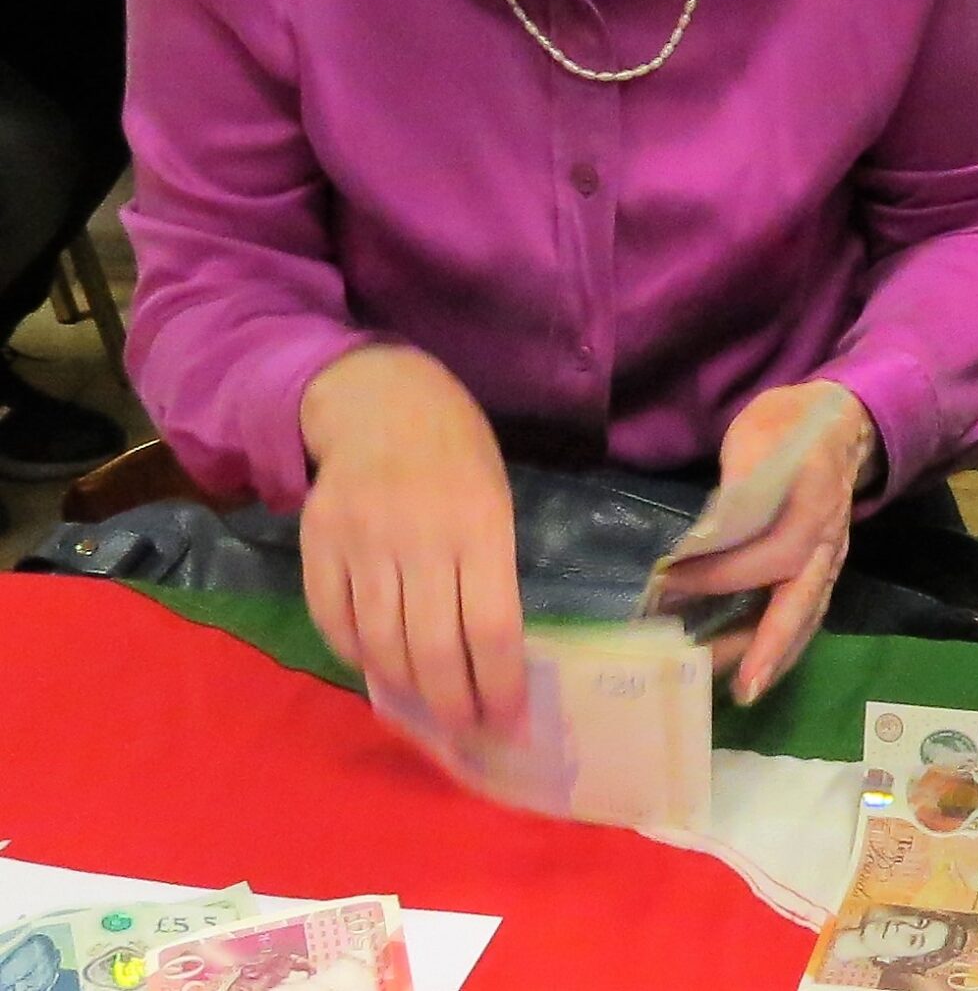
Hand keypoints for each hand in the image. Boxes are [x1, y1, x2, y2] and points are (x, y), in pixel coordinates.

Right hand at [298, 344, 526, 738]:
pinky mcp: (317, 544)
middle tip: (466, 729)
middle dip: (453, 704)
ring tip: (426, 707)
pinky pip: (333, 621)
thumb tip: (489, 656)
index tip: (508, 721)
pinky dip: (355, 654)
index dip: (500, 685)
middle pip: (433, 649)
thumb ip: (488, 569)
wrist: (378, 398)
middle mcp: (420, 539)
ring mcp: (362, 542)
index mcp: (479, 525)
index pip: (492, 627)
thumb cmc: (455, 450)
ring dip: (405, 689)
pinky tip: (377, 665)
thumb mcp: (495, 497)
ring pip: (379, 644)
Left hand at [654, 380, 874, 703]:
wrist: (841, 424)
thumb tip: (712, 529)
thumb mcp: (759, 430)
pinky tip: (755, 668)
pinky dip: (784, 645)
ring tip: (741, 690)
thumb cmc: (789, 426)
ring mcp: (830, 558)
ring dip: (775, 654)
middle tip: (742, 687)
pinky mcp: (823, 569)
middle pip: (802, 599)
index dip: (719, 573)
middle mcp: (826, 539)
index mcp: (811, 500)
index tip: (667, 585)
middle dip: (771, 644)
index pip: (767, 552)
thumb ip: (741, 475)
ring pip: (807, 614)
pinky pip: (808, 613)